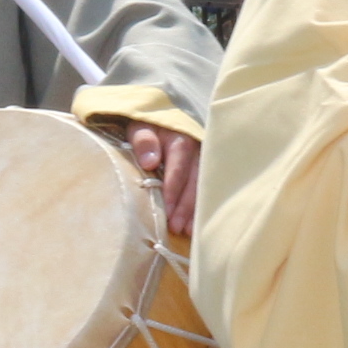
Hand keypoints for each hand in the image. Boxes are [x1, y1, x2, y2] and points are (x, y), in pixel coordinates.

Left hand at [126, 123, 201, 238]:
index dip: (173, 190)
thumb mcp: (140, 127)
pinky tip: (197, 223)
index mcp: (181, 141)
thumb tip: (150, 162)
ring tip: (187, 231)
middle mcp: (198, 151)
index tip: (166, 209)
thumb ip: (144, 142)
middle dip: (186, 207)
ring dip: (195, 210)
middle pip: (194, 182)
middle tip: (177, 228)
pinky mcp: (207, 168)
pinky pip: (207, 189)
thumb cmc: (148, 125)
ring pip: (203, 188)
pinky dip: (201, 206)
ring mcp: (205, 160)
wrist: (162, 116)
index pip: (178, 169)